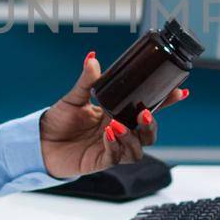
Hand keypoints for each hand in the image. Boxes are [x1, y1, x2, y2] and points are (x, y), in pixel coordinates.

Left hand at [38, 51, 186, 178]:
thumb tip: (92, 58)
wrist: (39, 141)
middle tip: (144, 113)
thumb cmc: (58, 121)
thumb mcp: (74, 97)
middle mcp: (118, 131)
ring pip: (137, 149)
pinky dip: (115, 144)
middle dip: (151, 124)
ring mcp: (111, 147)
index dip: (166, 102)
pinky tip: (109, 133)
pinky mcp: (100, 161)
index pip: (147, 108)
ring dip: (132, 137)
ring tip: (117, 124)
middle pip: (148, 133)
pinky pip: (116, 157)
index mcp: (117, 114)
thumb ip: (87, 80)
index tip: (180, 92)